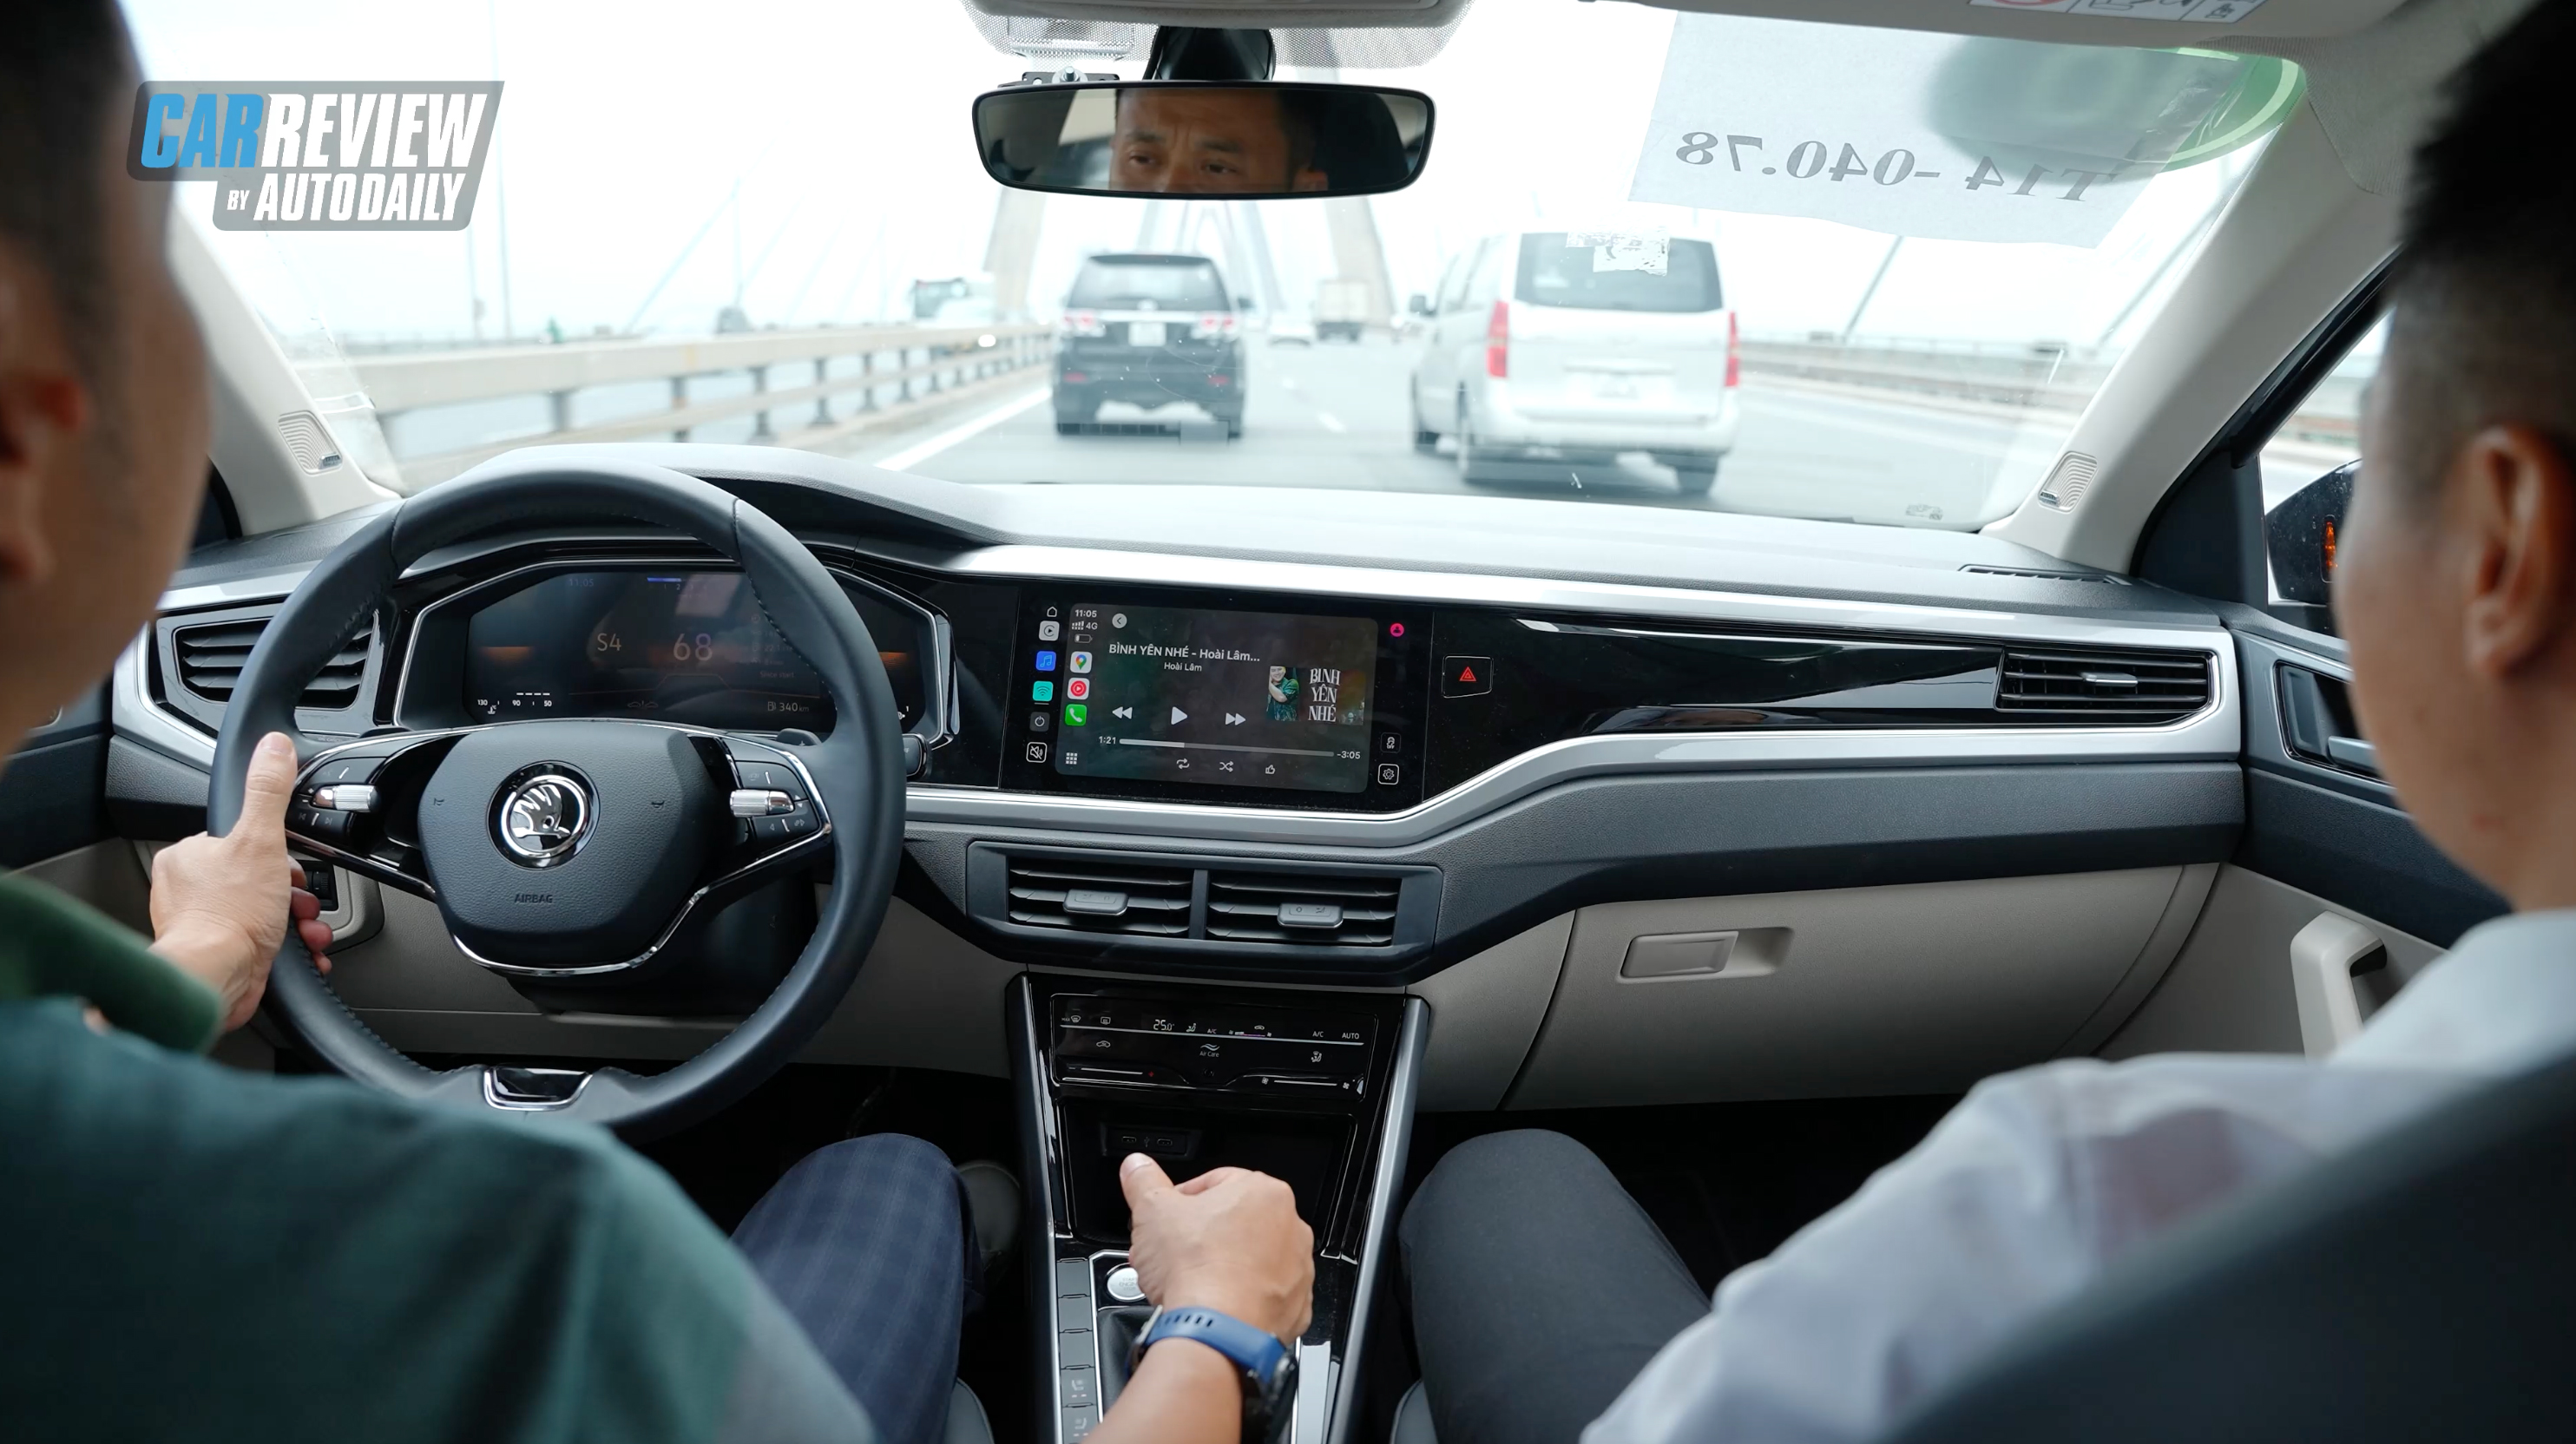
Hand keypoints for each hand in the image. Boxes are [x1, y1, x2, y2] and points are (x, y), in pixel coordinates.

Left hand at [149, 731, 332, 1030]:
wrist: (216, 979)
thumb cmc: (228, 915)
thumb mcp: (260, 839)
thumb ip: (268, 791)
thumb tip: (273, 747)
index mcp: (187, 857)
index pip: (239, 841)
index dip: (276, 853)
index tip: (291, 866)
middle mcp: (187, 891)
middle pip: (257, 878)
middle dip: (291, 892)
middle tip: (298, 900)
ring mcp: (201, 925)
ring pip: (262, 911)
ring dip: (295, 920)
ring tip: (304, 928)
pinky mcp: (218, 955)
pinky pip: (261, 943)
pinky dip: (288, 947)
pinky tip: (301, 950)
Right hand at [1120, 1154, 1313, 1342]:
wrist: (1217, 1330)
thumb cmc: (1194, 1268)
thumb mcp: (1152, 1211)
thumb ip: (1144, 1182)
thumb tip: (1137, 1167)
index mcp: (1262, 1192)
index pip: (1215, 1184)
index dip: (1182, 1202)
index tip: (1166, 1220)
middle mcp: (1290, 1226)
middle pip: (1235, 1223)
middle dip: (1201, 1237)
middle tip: (1173, 1255)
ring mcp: (1297, 1269)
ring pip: (1251, 1260)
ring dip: (1224, 1267)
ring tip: (1191, 1284)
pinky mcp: (1295, 1306)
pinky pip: (1264, 1295)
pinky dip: (1242, 1299)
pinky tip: (1215, 1305)